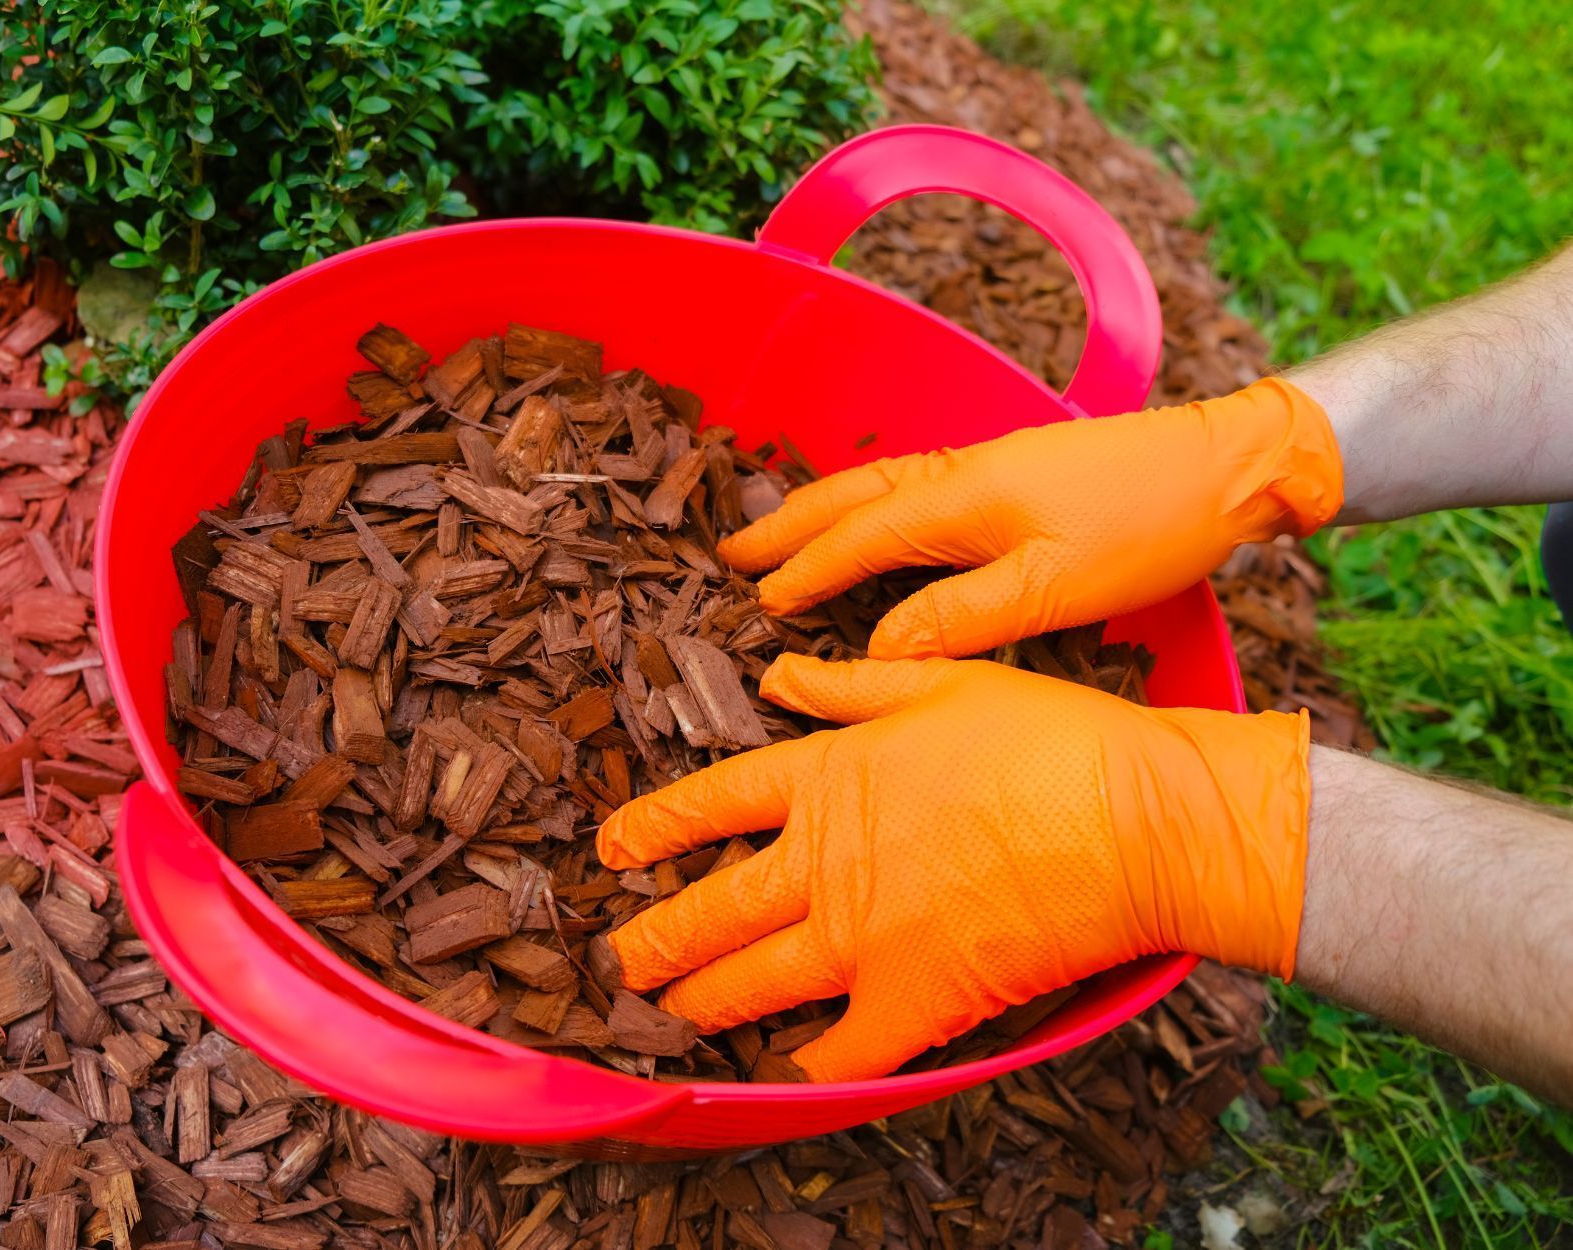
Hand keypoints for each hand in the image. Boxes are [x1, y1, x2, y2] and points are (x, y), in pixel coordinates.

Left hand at [594, 654, 1311, 1081]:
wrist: (1136, 822)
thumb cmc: (1052, 740)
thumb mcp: (941, 682)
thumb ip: (847, 685)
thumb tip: (776, 676)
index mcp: (828, 777)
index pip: (712, 804)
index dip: (653, 827)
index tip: (614, 848)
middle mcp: (827, 862)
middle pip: (714, 908)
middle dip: (657, 937)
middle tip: (622, 955)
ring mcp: (864, 938)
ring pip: (754, 982)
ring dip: (702, 1000)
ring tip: (669, 1012)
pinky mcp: (917, 1001)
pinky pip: (841, 1050)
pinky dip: (805, 1066)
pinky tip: (782, 1072)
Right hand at [718, 378, 1342, 658]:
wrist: (1228, 466)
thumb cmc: (1145, 529)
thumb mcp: (1052, 589)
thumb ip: (959, 618)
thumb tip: (878, 646)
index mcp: (962, 497)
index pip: (859, 537)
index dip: (805, 571)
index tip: (758, 600)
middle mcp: (962, 471)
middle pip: (852, 496)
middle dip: (789, 524)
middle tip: (731, 548)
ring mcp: (988, 465)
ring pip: (880, 486)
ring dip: (823, 510)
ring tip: (779, 532)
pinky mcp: (1014, 472)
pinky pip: (913, 486)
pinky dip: (869, 504)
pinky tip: (872, 522)